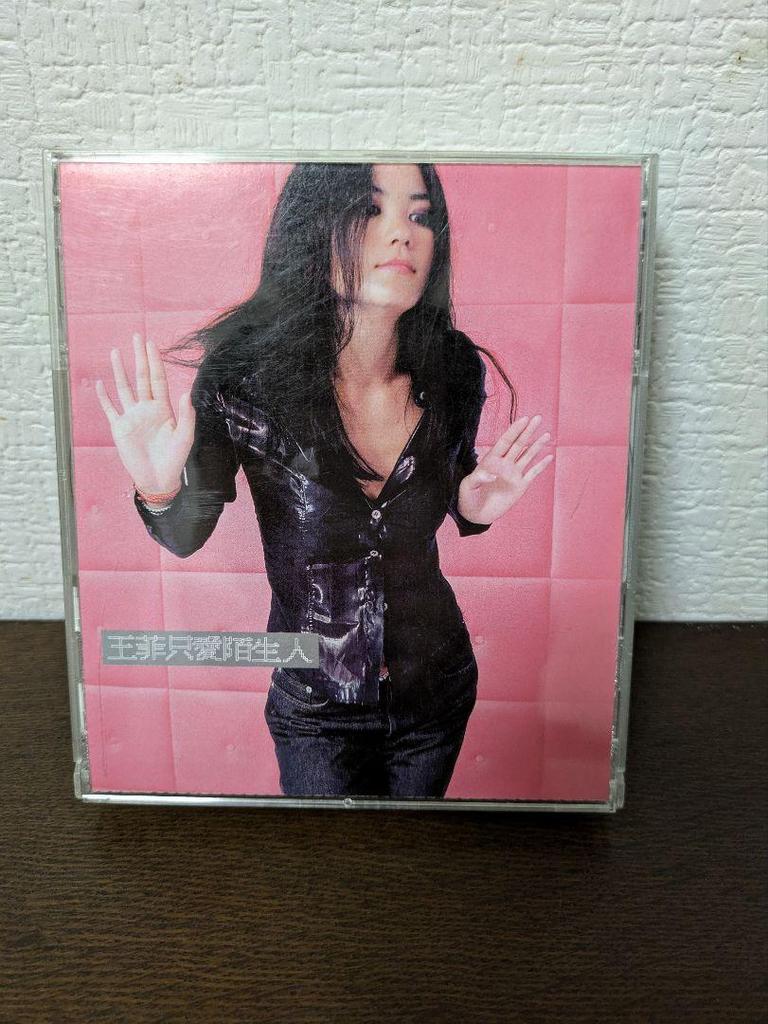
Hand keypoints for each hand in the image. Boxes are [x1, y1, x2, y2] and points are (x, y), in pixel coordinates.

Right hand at [95, 333, 195, 497]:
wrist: (159, 479)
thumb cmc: (175, 459)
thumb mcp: (184, 437)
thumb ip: (185, 415)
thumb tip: (184, 392)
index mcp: (163, 408)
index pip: (157, 379)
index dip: (154, 362)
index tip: (151, 344)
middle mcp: (146, 408)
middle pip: (140, 377)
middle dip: (138, 357)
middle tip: (136, 337)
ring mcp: (131, 417)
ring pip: (124, 389)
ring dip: (119, 371)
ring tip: (115, 352)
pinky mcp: (119, 428)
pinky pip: (110, 409)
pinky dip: (104, 397)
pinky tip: (100, 384)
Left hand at [456, 415, 553, 525]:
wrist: (476, 514)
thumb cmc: (468, 497)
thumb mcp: (468, 486)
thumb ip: (478, 478)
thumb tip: (492, 474)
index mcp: (491, 460)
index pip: (505, 442)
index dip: (514, 430)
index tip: (524, 419)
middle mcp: (504, 464)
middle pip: (518, 444)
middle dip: (528, 431)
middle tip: (538, 418)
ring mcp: (513, 474)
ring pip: (527, 456)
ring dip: (537, 445)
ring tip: (547, 434)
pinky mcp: (520, 486)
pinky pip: (533, 473)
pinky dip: (541, 465)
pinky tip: (549, 456)